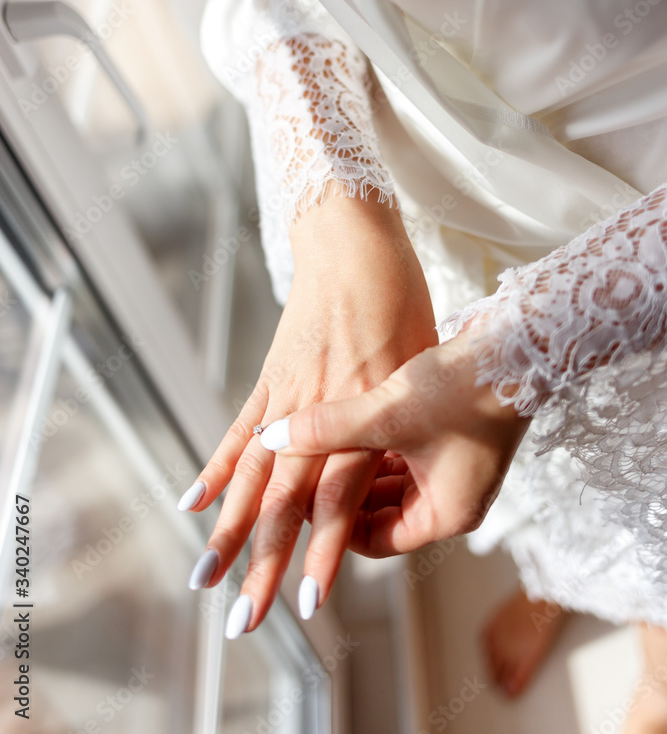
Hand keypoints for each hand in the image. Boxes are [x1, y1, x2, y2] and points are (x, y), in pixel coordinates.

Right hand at [180, 185, 437, 632]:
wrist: (355, 244)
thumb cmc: (401, 299)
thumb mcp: (419, 363)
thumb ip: (401, 420)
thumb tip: (396, 468)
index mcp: (365, 412)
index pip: (339, 499)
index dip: (325, 553)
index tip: (310, 603)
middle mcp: (318, 412)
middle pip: (286, 502)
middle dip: (265, 565)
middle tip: (242, 621)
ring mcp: (286, 396)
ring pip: (253, 476)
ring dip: (228, 530)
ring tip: (204, 576)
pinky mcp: (270, 379)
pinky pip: (238, 431)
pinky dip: (217, 467)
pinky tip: (193, 500)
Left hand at [259, 331, 529, 556]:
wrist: (520, 343)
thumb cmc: (464, 386)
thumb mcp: (386, 413)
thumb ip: (324, 428)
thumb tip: (270, 437)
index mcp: (447, 513)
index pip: (375, 539)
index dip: (335, 521)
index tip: (305, 494)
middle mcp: (457, 499)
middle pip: (384, 511)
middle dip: (348, 489)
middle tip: (310, 466)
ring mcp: (461, 469)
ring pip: (395, 479)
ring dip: (364, 463)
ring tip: (330, 438)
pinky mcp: (461, 439)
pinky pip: (412, 453)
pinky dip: (383, 443)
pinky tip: (361, 416)